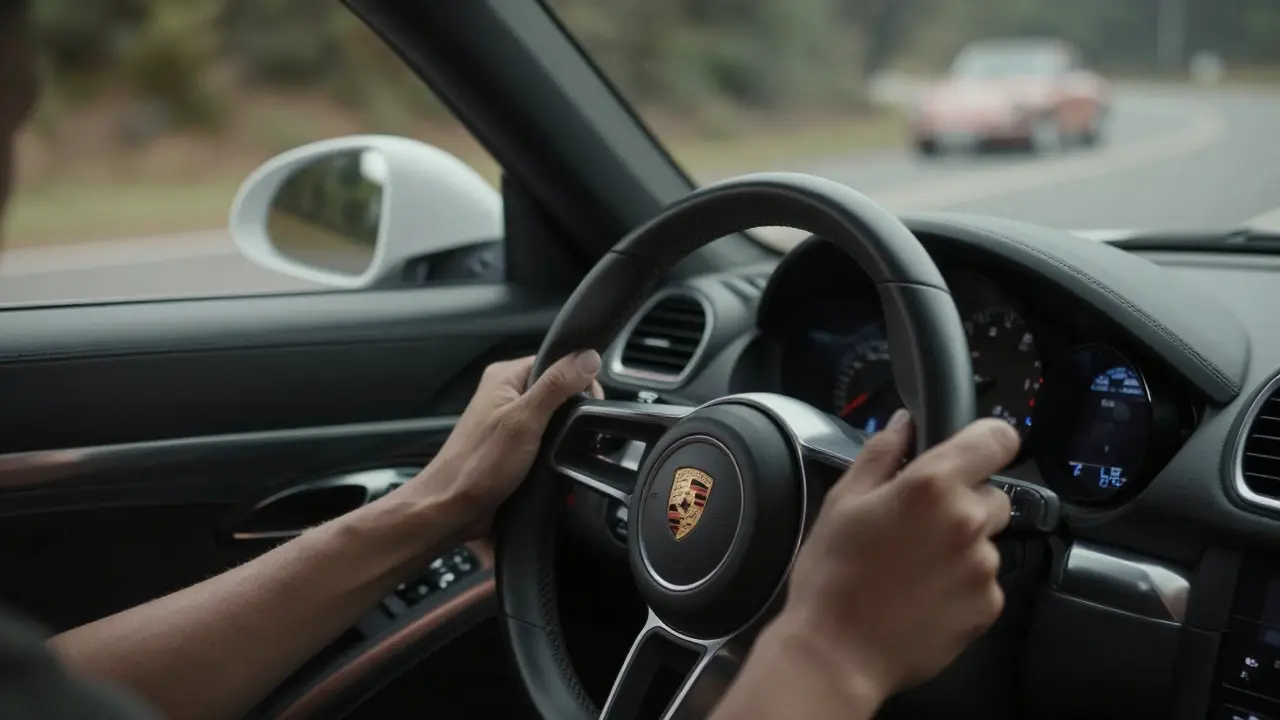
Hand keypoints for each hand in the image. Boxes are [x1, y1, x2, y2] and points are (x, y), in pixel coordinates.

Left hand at [403, 351, 602, 539]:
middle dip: (576, 410)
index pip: (555, 361)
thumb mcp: (524, 420)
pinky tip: (566, 461)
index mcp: (504, 377)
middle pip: (557, 390)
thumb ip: (556, 386)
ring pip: (554, 418)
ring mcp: (509, 422)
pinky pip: (546, 440)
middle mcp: (505, 394)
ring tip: (579, 450)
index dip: (580, 378)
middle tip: (585, 433)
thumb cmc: (479, 465)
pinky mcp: (514, 447)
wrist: (452, 509)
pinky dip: (558, 450)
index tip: (594, 403)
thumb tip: (589, 357)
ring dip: (569, 434)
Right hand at [770, 410, 1019, 705]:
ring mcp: (983, 567)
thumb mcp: (843, 502)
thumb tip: (904, 423)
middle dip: (963, 503)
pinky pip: (984, 582)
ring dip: (960, 548)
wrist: (837, 654)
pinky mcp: (988, 606)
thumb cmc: (832, 576)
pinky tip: (922, 595)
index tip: (971, 451)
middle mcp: (967, 522)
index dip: (987, 440)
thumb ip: (881, 453)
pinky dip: (961, 585)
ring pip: (985, 542)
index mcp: (932, 486)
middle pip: (991, 495)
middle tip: (917, 526)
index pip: (996, 439)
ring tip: (913, 569)